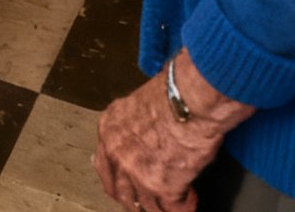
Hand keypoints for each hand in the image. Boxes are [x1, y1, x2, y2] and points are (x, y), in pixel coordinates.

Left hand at [94, 72, 234, 211]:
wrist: (187, 100)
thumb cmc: (170, 94)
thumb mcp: (136, 103)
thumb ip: (130, 124)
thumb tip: (138, 136)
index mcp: (109, 129)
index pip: (104, 167)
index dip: (119, 180)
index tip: (128, 184)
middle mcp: (117, 154)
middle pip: (121, 193)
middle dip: (137, 200)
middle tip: (151, 200)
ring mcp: (137, 174)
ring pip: (145, 206)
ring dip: (161, 206)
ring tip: (176, 199)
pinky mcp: (162, 187)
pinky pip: (173, 209)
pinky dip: (184, 206)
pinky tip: (190, 198)